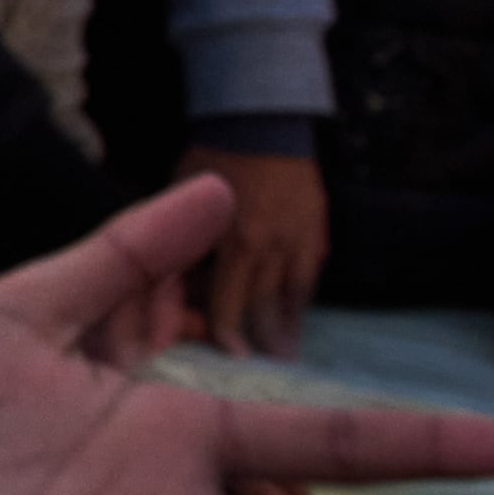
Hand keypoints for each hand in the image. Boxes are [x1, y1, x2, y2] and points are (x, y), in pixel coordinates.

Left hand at [182, 145, 324, 356]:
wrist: (261, 119)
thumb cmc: (210, 157)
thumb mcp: (181, 196)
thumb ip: (182, 238)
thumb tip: (174, 284)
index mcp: (237, 240)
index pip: (230, 302)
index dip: (227, 333)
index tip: (228, 358)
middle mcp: (272, 246)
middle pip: (265, 306)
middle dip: (260, 341)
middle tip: (259, 376)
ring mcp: (301, 238)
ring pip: (293, 298)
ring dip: (286, 329)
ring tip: (284, 361)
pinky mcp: (319, 230)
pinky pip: (309, 276)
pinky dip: (300, 301)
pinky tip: (295, 320)